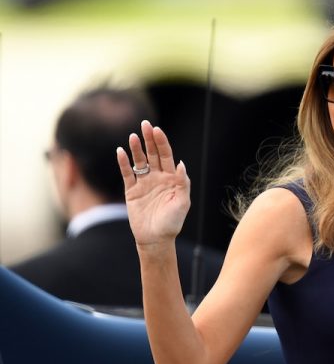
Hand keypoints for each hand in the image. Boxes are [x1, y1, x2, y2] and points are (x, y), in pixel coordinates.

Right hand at [116, 120, 190, 250]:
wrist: (156, 239)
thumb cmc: (172, 222)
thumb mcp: (182, 202)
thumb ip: (183, 183)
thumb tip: (181, 164)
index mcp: (172, 178)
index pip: (167, 155)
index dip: (162, 142)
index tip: (157, 130)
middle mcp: (158, 177)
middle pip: (153, 154)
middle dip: (149, 139)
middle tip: (145, 124)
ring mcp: (144, 183)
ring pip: (139, 161)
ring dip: (136, 149)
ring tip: (133, 136)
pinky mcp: (132, 191)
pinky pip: (127, 174)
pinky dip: (123, 163)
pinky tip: (121, 152)